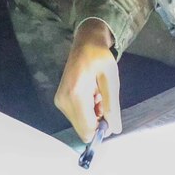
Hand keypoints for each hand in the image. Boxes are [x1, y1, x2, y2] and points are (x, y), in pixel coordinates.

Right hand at [54, 18, 121, 142]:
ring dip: (93, 115)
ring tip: (97, 94)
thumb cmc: (100, 58)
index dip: (102, 128)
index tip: (110, 113)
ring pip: (81, 124)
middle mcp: (63, 101)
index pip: (87, 130)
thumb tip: (115, 129)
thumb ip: (112, 106)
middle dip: (97, 121)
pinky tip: (91, 95)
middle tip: (102, 100)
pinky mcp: (60, 102)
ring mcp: (60, 102)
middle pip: (83, 130)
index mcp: (75, 95)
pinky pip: (78, 117)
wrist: (86, 44)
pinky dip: (88, 111)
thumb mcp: (111, 80)